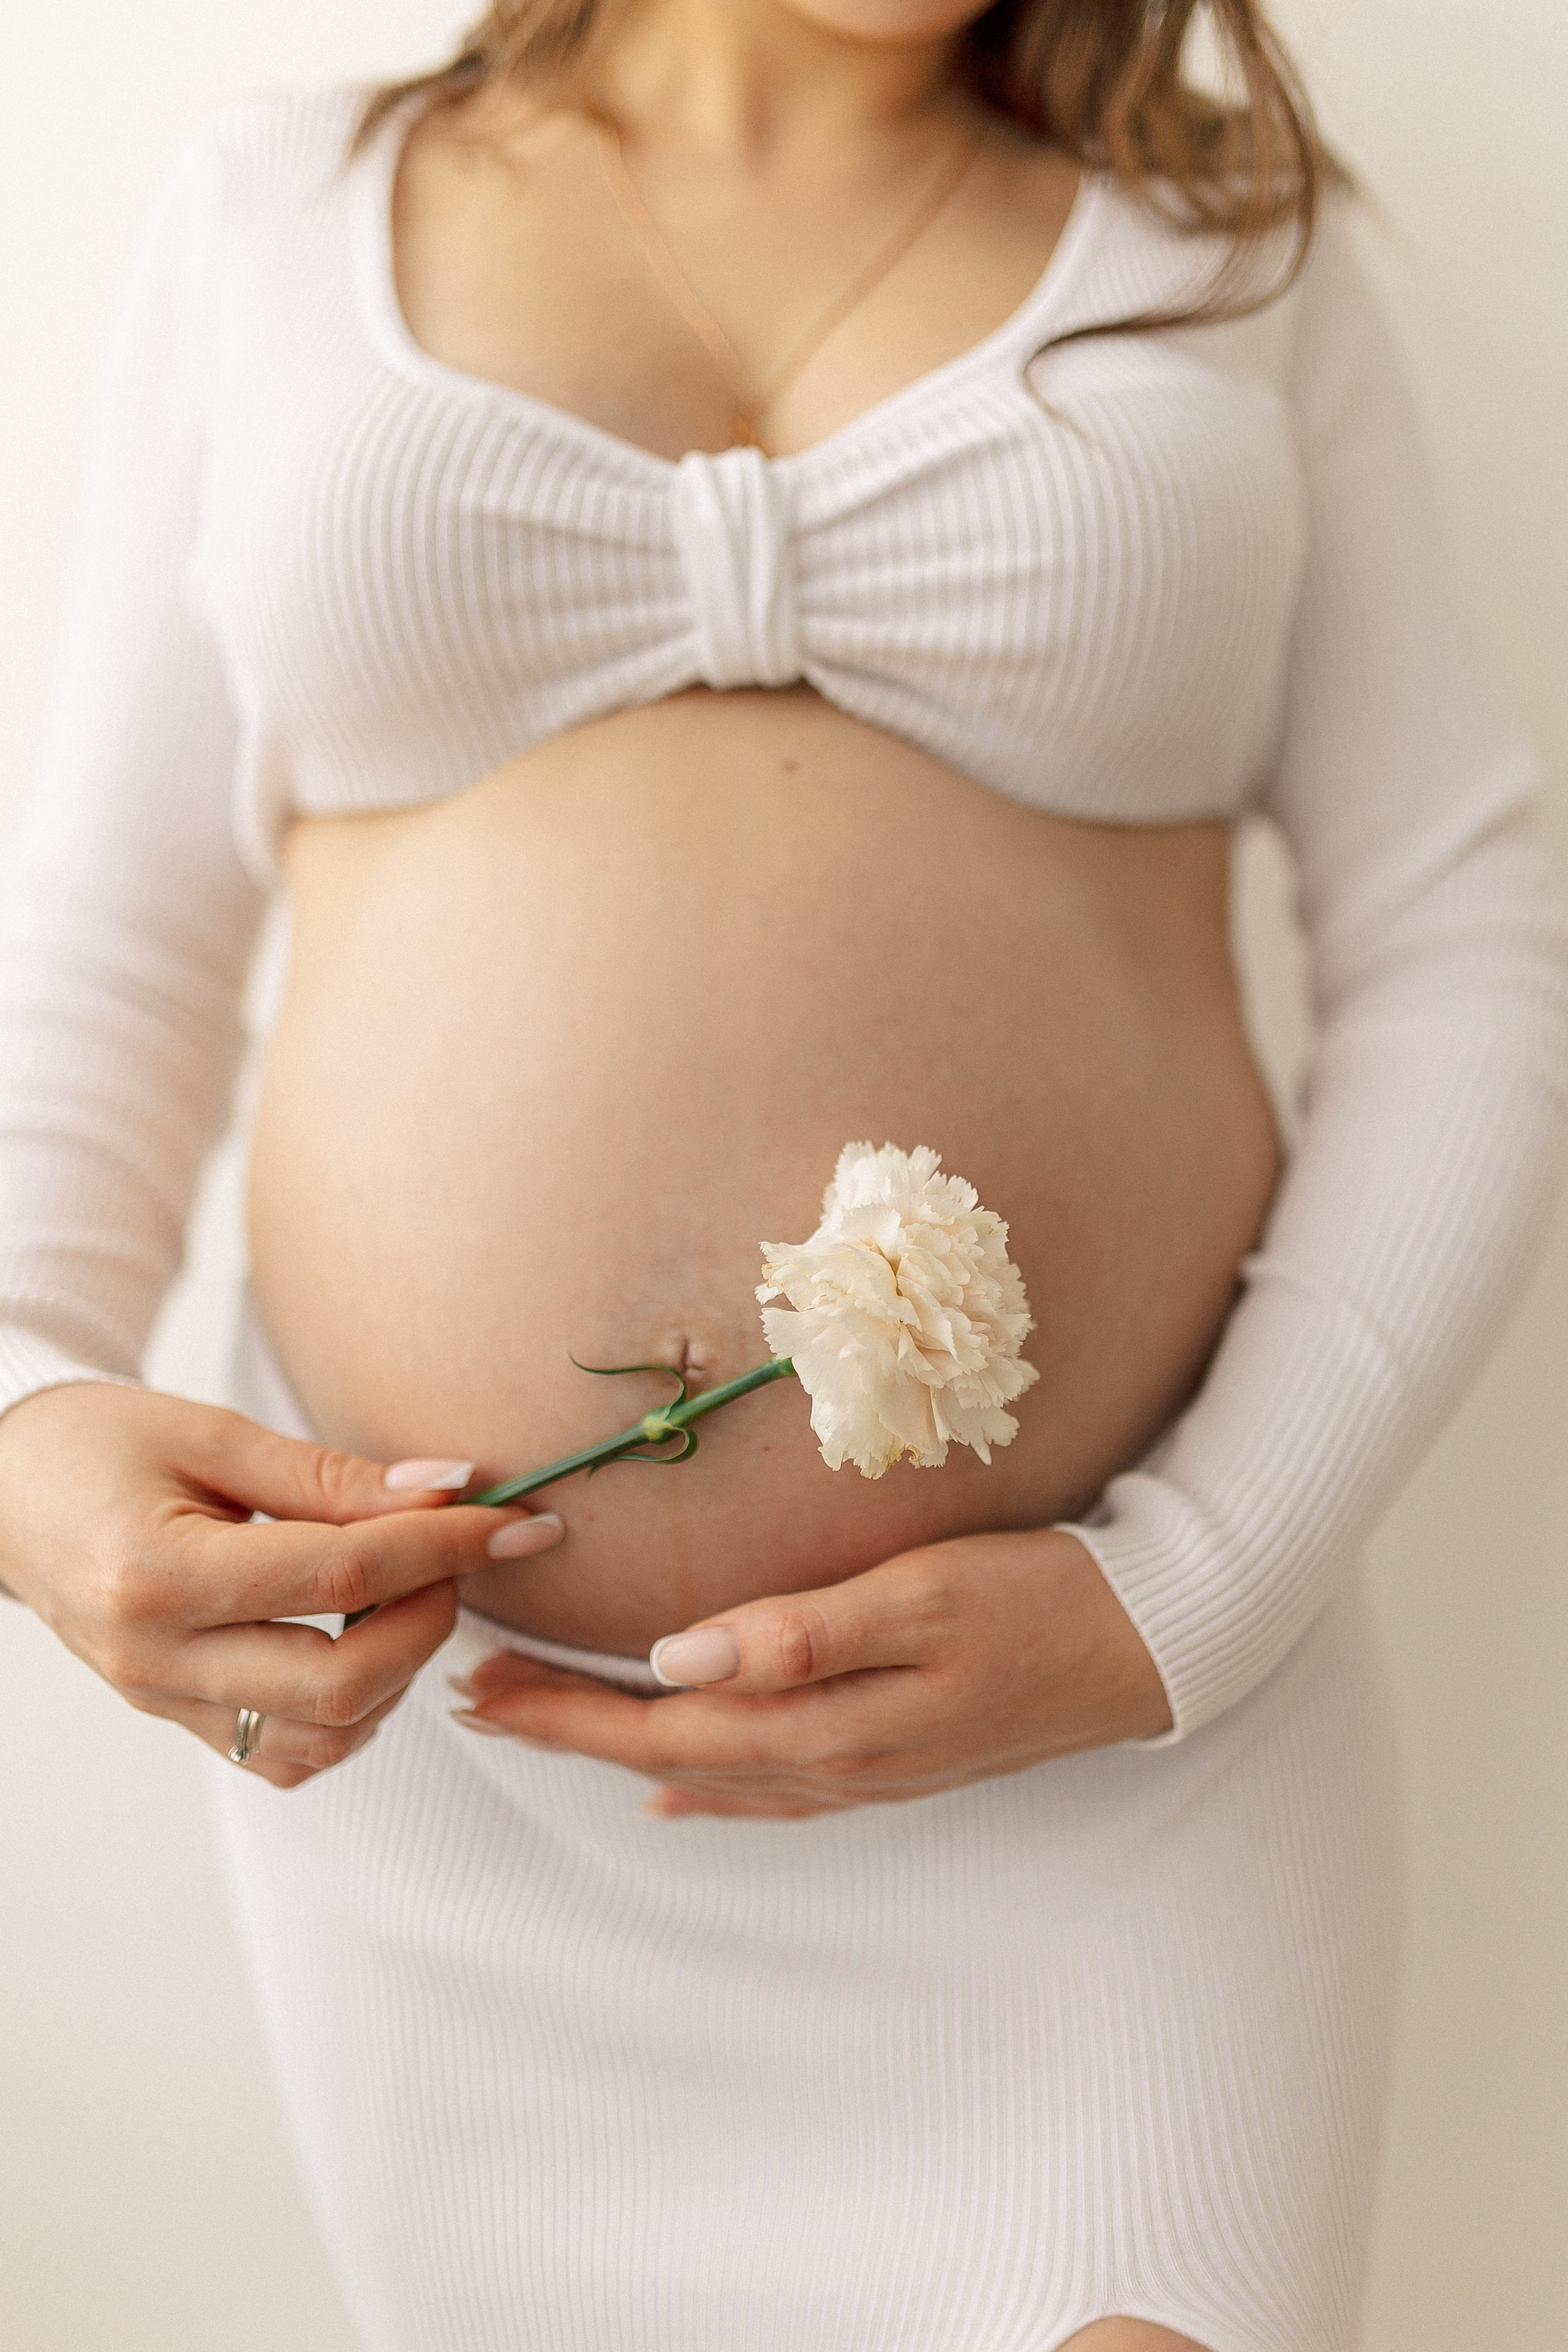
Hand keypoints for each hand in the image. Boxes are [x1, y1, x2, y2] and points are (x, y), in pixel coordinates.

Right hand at [0, 1382, 563, 1789]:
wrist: (3, 1491)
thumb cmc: (98, 1444)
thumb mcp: (211, 1434)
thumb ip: (332, 1475)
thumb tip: (450, 1491)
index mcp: (158, 1577)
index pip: (342, 1578)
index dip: (447, 1548)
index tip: (518, 1520)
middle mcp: (157, 1661)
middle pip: (344, 1682)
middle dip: (432, 1621)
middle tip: (459, 1556)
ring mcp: (164, 1704)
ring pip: (326, 1737)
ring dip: (398, 1673)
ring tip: (408, 1592)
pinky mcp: (178, 1722)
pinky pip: (289, 1753)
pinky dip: (351, 1711)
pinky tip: (362, 1639)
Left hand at [450, 1526, 1172, 1817]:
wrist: (1151, 1644)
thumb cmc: (1038, 1600)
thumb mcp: (924, 1597)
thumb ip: (800, 1632)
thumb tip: (675, 1662)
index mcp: (827, 1725)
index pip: (660, 1728)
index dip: (564, 1711)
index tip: (480, 1683)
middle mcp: (833, 1765)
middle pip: (668, 1756)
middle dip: (565, 1728)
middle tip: (474, 1697)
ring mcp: (866, 1771)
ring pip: (709, 1772)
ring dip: (619, 1749)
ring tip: (544, 1719)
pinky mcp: (894, 1758)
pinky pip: (770, 1787)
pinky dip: (706, 1784)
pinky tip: (675, 1785)